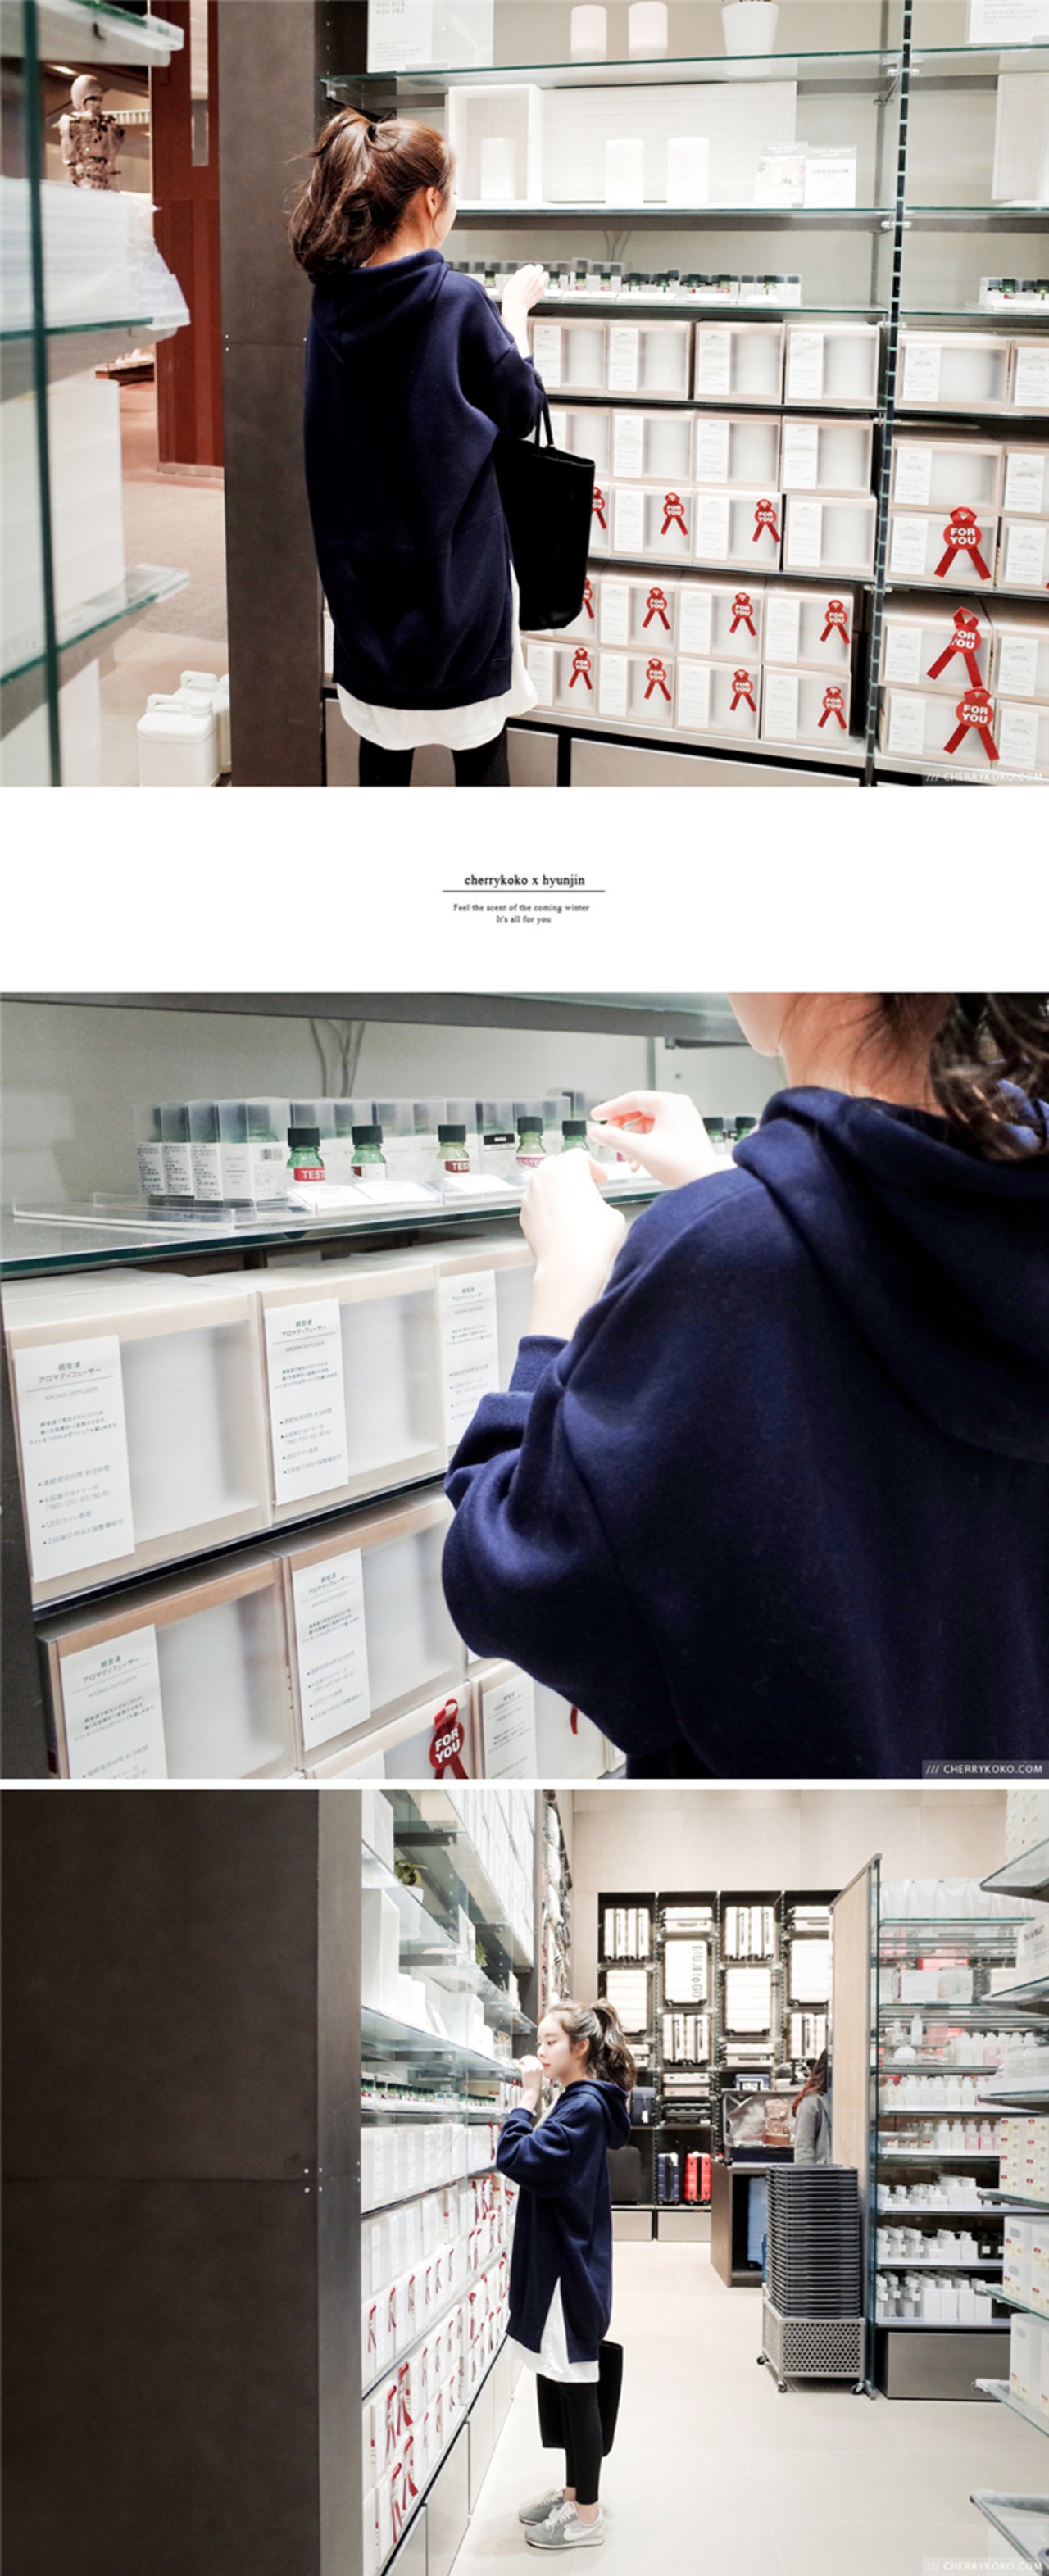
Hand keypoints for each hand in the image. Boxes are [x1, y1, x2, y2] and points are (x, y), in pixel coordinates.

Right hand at [503, 263, 548, 316]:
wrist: (515, 307)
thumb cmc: (511, 296)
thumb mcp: (512, 281)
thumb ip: (519, 275)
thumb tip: (520, 273)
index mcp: (526, 271)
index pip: (531, 266)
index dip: (529, 271)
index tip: (528, 275)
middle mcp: (534, 275)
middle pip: (540, 268)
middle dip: (537, 272)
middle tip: (535, 276)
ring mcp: (539, 283)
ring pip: (546, 275)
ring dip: (543, 277)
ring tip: (539, 281)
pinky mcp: (542, 291)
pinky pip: (545, 285)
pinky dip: (542, 286)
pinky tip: (537, 290)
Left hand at [517, 2053, 543, 2111]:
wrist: (532, 2092)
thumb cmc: (535, 2084)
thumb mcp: (539, 2074)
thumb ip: (536, 2067)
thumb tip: (530, 2060)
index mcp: (541, 2067)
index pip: (534, 2058)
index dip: (529, 2058)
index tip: (526, 2059)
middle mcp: (536, 2067)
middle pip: (529, 2057)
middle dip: (524, 2058)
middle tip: (521, 2061)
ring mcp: (531, 2069)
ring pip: (524, 2059)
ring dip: (521, 2060)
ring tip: (519, 2063)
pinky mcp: (525, 2071)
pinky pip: (521, 2065)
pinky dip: (519, 2065)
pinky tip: (519, 2067)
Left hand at [519, 1154, 627, 1340]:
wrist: (569, 1266)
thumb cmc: (593, 1240)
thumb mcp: (614, 1214)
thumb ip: (601, 1201)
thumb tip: (596, 1209)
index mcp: (569, 1166)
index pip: (580, 1156)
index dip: (593, 1168)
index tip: (600, 1179)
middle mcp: (545, 1176)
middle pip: (557, 1165)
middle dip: (571, 1175)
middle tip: (585, 1190)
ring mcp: (531, 1195)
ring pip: (543, 1184)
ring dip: (556, 1191)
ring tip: (571, 1209)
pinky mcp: (524, 1214)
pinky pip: (536, 1204)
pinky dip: (546, 1208)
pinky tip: (559, 1224)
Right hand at [588, 1091, 723, 1189]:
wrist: (705, 1186)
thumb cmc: (683, 1165)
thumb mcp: (640, 1149)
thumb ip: (613, 1138)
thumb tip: (596, 1132)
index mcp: (671, 1103)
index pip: (633, 1099)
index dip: (611, 1108)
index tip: (596, 1116)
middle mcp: (678, 1109)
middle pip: (639, 1112)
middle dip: (621, 1129)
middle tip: (607, 1138)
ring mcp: (682, 1122)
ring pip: (646, 1126)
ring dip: (632, 1142)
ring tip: (627, 1160)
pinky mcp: (683, 1136)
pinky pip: (656, 1135)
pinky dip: (644, 1147)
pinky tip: (638, 1163)